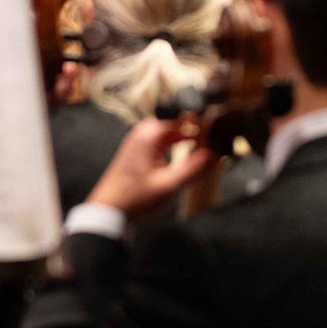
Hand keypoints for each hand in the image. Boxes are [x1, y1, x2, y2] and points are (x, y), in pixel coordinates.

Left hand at [83, 116, 213, 218]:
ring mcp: (138, 141)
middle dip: (195, 126)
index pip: (181, 116)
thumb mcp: (169, 186)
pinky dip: (175, 143)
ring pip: (169, 130)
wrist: (109, 211)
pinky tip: (186, 153)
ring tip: (205, 144)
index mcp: (149, 135)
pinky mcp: (138, 152)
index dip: (201, 120)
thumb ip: (194, 169)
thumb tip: (214, 155)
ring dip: (186, 135)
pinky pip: (161, 140)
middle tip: (214, 136)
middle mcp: (143, 133)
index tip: (217, 127)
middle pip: (175, 121)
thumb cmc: (136, 199)